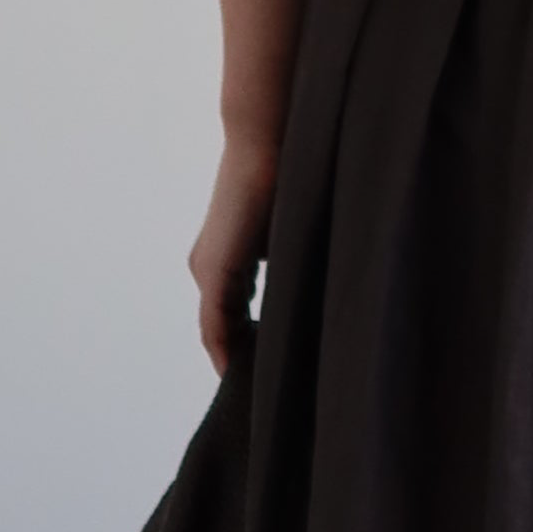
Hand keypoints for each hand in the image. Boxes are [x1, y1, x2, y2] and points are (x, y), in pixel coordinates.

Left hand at [188, 128, 277, 369]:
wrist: (268, 143)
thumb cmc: (291, 178)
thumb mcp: (295, 234)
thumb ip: (297, 264)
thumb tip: (325, 291)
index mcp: (230, 258)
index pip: (238, 312)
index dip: (252, 341)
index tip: (272, 367)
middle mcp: (209, 266)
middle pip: (225, 326)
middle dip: (244, 355)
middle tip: (266, 388)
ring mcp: (207, 270)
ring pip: (219, 329)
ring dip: (236, 356)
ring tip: (258, 387)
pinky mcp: (213, 272)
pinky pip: (215, 326)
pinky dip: (226, 350)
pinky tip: (241, 373)